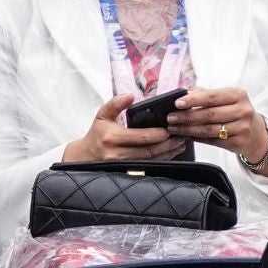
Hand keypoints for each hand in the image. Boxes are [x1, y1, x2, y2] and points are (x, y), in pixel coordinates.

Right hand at [61, 94, 187, 162]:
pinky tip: (171, 153)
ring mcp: (124, 166)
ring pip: (152, 161)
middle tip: (180, 136)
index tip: (169, 129)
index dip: (157, 134)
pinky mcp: (129, 172)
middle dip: (167, 144)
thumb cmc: (97, 134)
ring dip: (168, 153)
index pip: (141, 137)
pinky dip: (162, 160)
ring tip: (180, 144)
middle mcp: (118, 154)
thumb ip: (115, 104)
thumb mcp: (102, 115)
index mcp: (112, 138)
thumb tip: (130, 95)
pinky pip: (150, 166)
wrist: (87, 156)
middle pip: (150, 151)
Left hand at [166, 86, 267, 167]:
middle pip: (209, 114)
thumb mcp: (226, 98)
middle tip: (171, 118)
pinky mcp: (239, 143)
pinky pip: (213, 141)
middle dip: (186, 117)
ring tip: (175, 128)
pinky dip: (198, 139)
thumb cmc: (235, 111)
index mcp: (238, 94)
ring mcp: (243, 128)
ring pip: (209, 130)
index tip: (177, 103)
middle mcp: (243, 111)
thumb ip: (206, 94)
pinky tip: (188, 135)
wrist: (256, 133)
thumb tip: (184, 94)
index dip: (193, 100)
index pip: (211, 97)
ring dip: (189, 129)